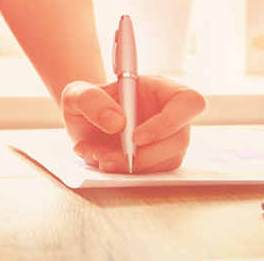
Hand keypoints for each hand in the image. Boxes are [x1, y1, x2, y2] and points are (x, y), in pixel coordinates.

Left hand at [61, 75, 204, 172]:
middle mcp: (169, 114)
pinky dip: (125, 173)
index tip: (137, 137)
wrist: (84, 123)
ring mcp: (167, 139)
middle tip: (108, 158)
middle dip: (144, 155)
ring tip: (99, 157)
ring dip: (132, 167)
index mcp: (159, 89)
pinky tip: (102, 160)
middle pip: (180, 138)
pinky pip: (153, 174)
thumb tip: (116, 121)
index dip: (169, 121)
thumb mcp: (77, 93)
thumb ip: (90, 99)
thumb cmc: (87, 102)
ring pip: (168, 161)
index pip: (187, 101)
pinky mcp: (159, 160)